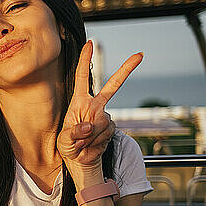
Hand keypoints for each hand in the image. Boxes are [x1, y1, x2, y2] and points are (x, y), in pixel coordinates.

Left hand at [57, 41, 141, 184]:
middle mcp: (94, 106)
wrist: (81, 161)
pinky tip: (91, 145)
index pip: (83, 77)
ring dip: (91, 135)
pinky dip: (97, 141)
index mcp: (79, 102)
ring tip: (82, 142)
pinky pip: (106, 132)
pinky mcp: (111, 127)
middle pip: (112, 85)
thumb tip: (89, 125)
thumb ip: (74, 132)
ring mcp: (104, 116)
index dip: (86, 60)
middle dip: (126, 70)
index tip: (90, 43)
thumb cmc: (68, 147)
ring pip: (102, 122)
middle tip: (140, 55)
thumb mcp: (64, 140)